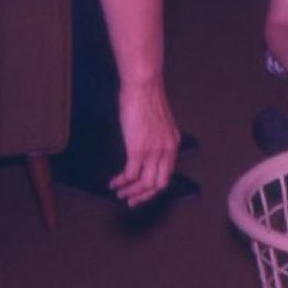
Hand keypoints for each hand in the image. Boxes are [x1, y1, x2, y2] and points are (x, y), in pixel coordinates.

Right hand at [110, 80, 179, 206]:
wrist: (143, 86)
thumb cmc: (147, 99)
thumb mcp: (159, 122)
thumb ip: (157, 137)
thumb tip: (147, 147)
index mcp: (173, 143)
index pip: (167, 174)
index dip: (154, 186)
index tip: (142, 191)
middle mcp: (166, 150)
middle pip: (159, 184)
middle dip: (144, 195)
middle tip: (130, 200)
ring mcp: (153, 150)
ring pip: (145, 183)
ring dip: (131, 191)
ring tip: (119, 192)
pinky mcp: (138, 148)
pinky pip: (131, 174)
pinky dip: (122, 182)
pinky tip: (114, 182)